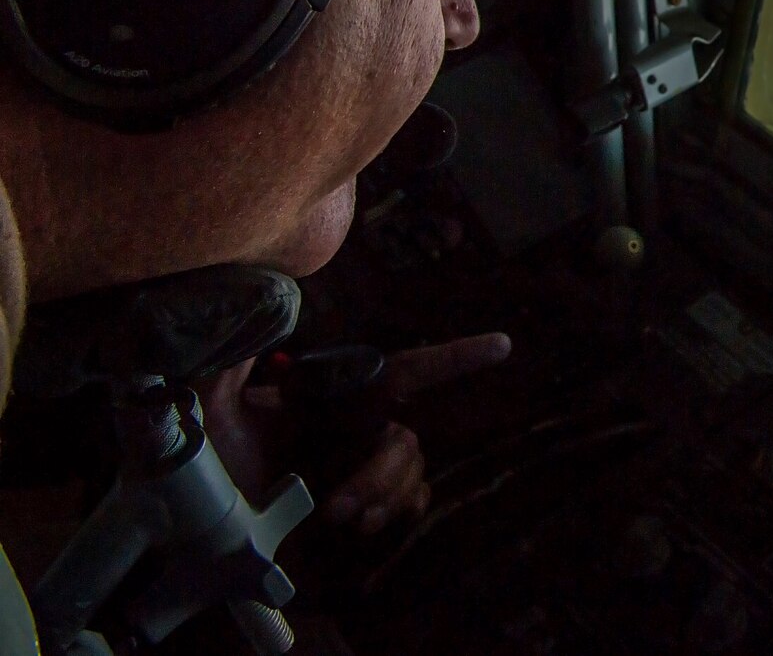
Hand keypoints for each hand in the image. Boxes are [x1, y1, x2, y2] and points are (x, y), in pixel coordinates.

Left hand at [195, 332, 511, 535]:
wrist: (199, 538)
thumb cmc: (207, 472)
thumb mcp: (208, 412)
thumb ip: (230, 362)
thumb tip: (259, 306)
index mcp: (332, 402)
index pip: (401, 371)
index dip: (454, 358)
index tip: (501, 347)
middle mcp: (355, 431)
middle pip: (405, 439)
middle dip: (380, 474)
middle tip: (336, 509)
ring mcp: (363, 471)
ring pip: (410, 473)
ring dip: (379, 499)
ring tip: (337, 521)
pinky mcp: (367, 509)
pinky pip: (412, 503)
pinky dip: (393, 513)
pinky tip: (359, 528)